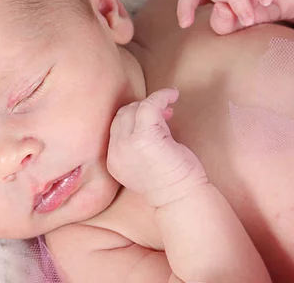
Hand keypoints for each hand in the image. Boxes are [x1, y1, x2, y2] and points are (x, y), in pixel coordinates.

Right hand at [106, 88, 206, 207]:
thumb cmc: (170, 180)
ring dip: (152, 104)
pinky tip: (173, 95)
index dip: (133, 117)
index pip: (116, 125)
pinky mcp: (143, 137)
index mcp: (113, 160)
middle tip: (164, 113)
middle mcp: (115, 152)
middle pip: (122, 114)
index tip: (155, 118)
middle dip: (141, 109)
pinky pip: (148, 105)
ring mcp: (126, 145)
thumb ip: (140, 139)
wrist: (180, 198)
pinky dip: (161, 96)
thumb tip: (153, 112)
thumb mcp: (145, 160)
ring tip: (169, 109)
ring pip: (133, 109)